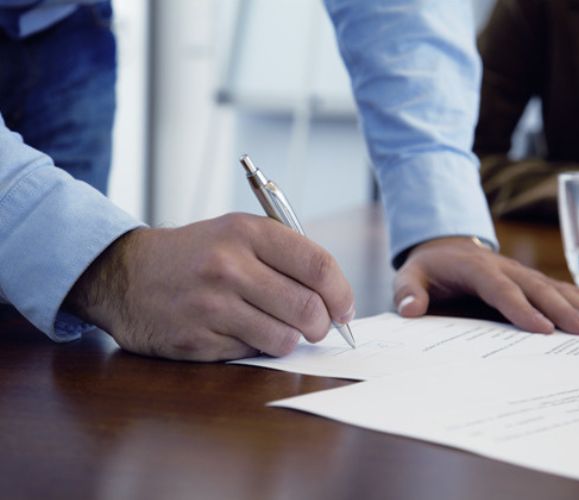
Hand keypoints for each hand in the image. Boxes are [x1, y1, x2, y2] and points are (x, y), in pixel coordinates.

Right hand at [65, 213, 354, 360]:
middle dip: (322, 325)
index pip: (317, 265)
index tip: (345, 308)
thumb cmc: (195, 255)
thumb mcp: (237, 234)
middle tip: (317, 326)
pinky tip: (239, 331)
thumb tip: (334, 297)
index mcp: (246, 232)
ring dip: (290, 339)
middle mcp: (229, 266)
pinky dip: (256, 347)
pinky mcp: (197, 339)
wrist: (126, 275)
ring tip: (276, 328)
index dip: (342, 293)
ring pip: (284, 338)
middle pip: (307, 308)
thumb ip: (285, 256)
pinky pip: (251, 353)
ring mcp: (211, 305)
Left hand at [393, 237, 578, 334]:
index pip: (501, 290)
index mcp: (477, 269)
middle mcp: (506, 268)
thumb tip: (410, 309)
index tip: (542, 330)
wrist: (444, 244)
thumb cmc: (429, 267)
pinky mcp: (533, 280)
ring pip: (558, 288)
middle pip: (539, 290)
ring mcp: (523, 273)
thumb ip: (408, 290)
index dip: (521, 309)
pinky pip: (564, 289)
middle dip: (565, 311)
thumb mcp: (410, 275)